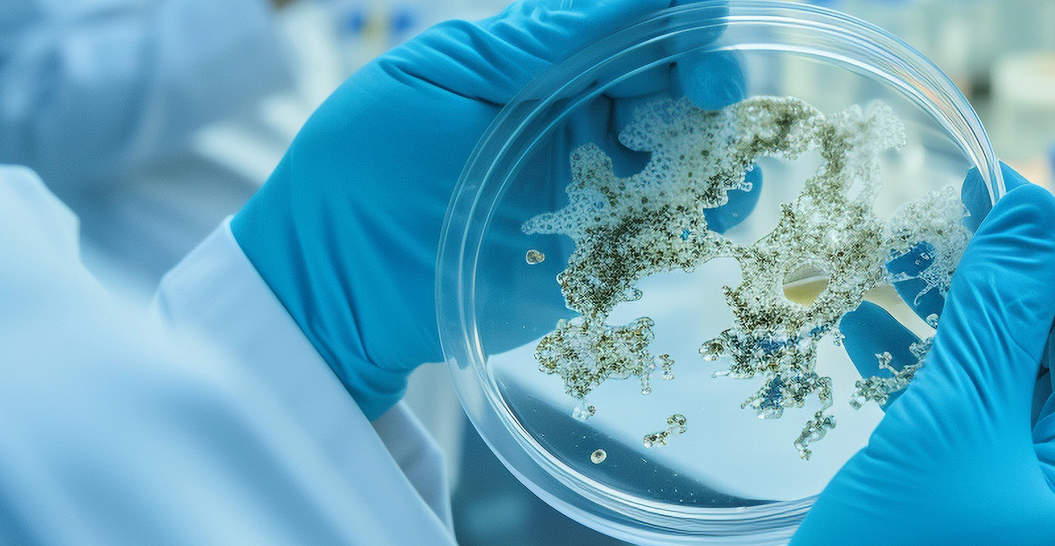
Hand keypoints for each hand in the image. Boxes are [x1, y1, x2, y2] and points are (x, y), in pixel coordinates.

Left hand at [231, 0, 748, 418]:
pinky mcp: (599, 258)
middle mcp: (576, 121)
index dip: (676, 29)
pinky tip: (719, 210)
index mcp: (539, 67)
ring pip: (685, 155)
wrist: (330, 289)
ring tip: (724, 162)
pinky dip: (706, 216)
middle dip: (710, 81)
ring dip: (717, 149)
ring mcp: (593, 191)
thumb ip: (539, 38)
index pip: (631, 30)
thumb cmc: (362, 167)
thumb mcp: (441, 76)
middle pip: (672, 87)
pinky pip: (670, 230)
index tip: (697, 47)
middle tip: (719, 94)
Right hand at [802, 166, 1054, 544]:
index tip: (984, 185)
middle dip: (988, 277)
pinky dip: (910, 372)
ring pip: (992, 382)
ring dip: (942, 317)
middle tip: (927, 215)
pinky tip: (862, 329)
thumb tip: (1035, 209)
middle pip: (1050, 348)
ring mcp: (1012, 504)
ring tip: (888, 260)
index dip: (1048, 245)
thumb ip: (1000, 314)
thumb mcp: (955, 425)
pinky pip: (948, 425)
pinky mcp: (954, 514)